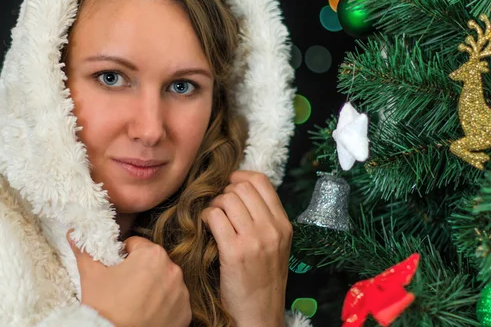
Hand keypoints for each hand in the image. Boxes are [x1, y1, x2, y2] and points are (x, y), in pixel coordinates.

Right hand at [68, 232, 191, 326]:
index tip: (117, 270)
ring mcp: (181, 293)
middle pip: (153, 263)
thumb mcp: (91, 275)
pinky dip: (164, 307)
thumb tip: (75, 234)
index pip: (137, 245)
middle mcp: (173, 270)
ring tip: (135, 302)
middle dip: (140, 272)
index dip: (123, 257)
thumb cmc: (104, 307)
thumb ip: (85, 250)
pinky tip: (147, 313)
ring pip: (165, 282)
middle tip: (124, 288)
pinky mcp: (185, 314)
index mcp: (153, 255)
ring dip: (154, 288)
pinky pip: (174, 303)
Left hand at [201, 170, 291, 326]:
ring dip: (213, 205)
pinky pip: (214, 216)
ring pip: (226, 199)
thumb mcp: (275, 246)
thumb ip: (264, 219)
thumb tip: (238, 190)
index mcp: (283, 224)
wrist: (259, 315)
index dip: (239, 176)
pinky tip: (207, 228)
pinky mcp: (235, 252)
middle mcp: (272, 228)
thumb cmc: (262, 280)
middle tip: (218, 206)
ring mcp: (255, 239)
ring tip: (212, 219)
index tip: (228, 185)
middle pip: (241, 187)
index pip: (261, 181)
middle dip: (224, 192)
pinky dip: (206, 217)